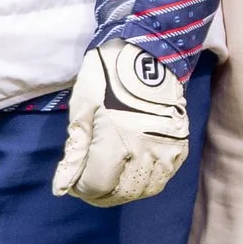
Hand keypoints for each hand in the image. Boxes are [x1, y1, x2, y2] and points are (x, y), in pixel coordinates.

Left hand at [52, 41, 189, 207]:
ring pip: (146, 189)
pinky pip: (165, 176)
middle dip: (100, 193)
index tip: (73, 179)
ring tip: (110, 178)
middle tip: (88, 180)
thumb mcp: (82, 109)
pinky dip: (148, 181)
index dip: (81, 188)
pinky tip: (135, 171)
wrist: (146, 50)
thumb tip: (62, 187)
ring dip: (124, 190)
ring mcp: (167, 147)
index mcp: (118, 140)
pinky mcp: (180, 143)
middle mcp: (146, 150)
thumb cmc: (107, 76)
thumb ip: (75, 151)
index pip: (98, 185)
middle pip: (122, 192)